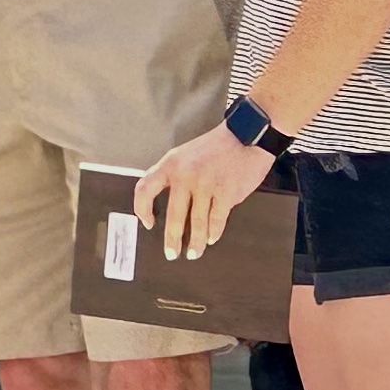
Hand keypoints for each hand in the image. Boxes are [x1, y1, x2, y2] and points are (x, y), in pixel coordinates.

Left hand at [133, 126, 275, 261]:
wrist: (247, 136)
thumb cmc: (215, 147)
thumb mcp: (184, 155)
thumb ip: (172, 176)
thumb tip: (160, 206)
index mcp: (171, 164)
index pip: (145, 189)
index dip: (142, 209)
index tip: (148, 223)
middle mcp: (186, 174)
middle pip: (174, 217)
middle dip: (172, 240)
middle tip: (171, 253)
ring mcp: (207, 184)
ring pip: (197, 223)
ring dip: (195, 242)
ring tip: (194, 252)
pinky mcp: (227, 193)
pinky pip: (217, 220)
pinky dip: (214, 233)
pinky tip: (211, 238)